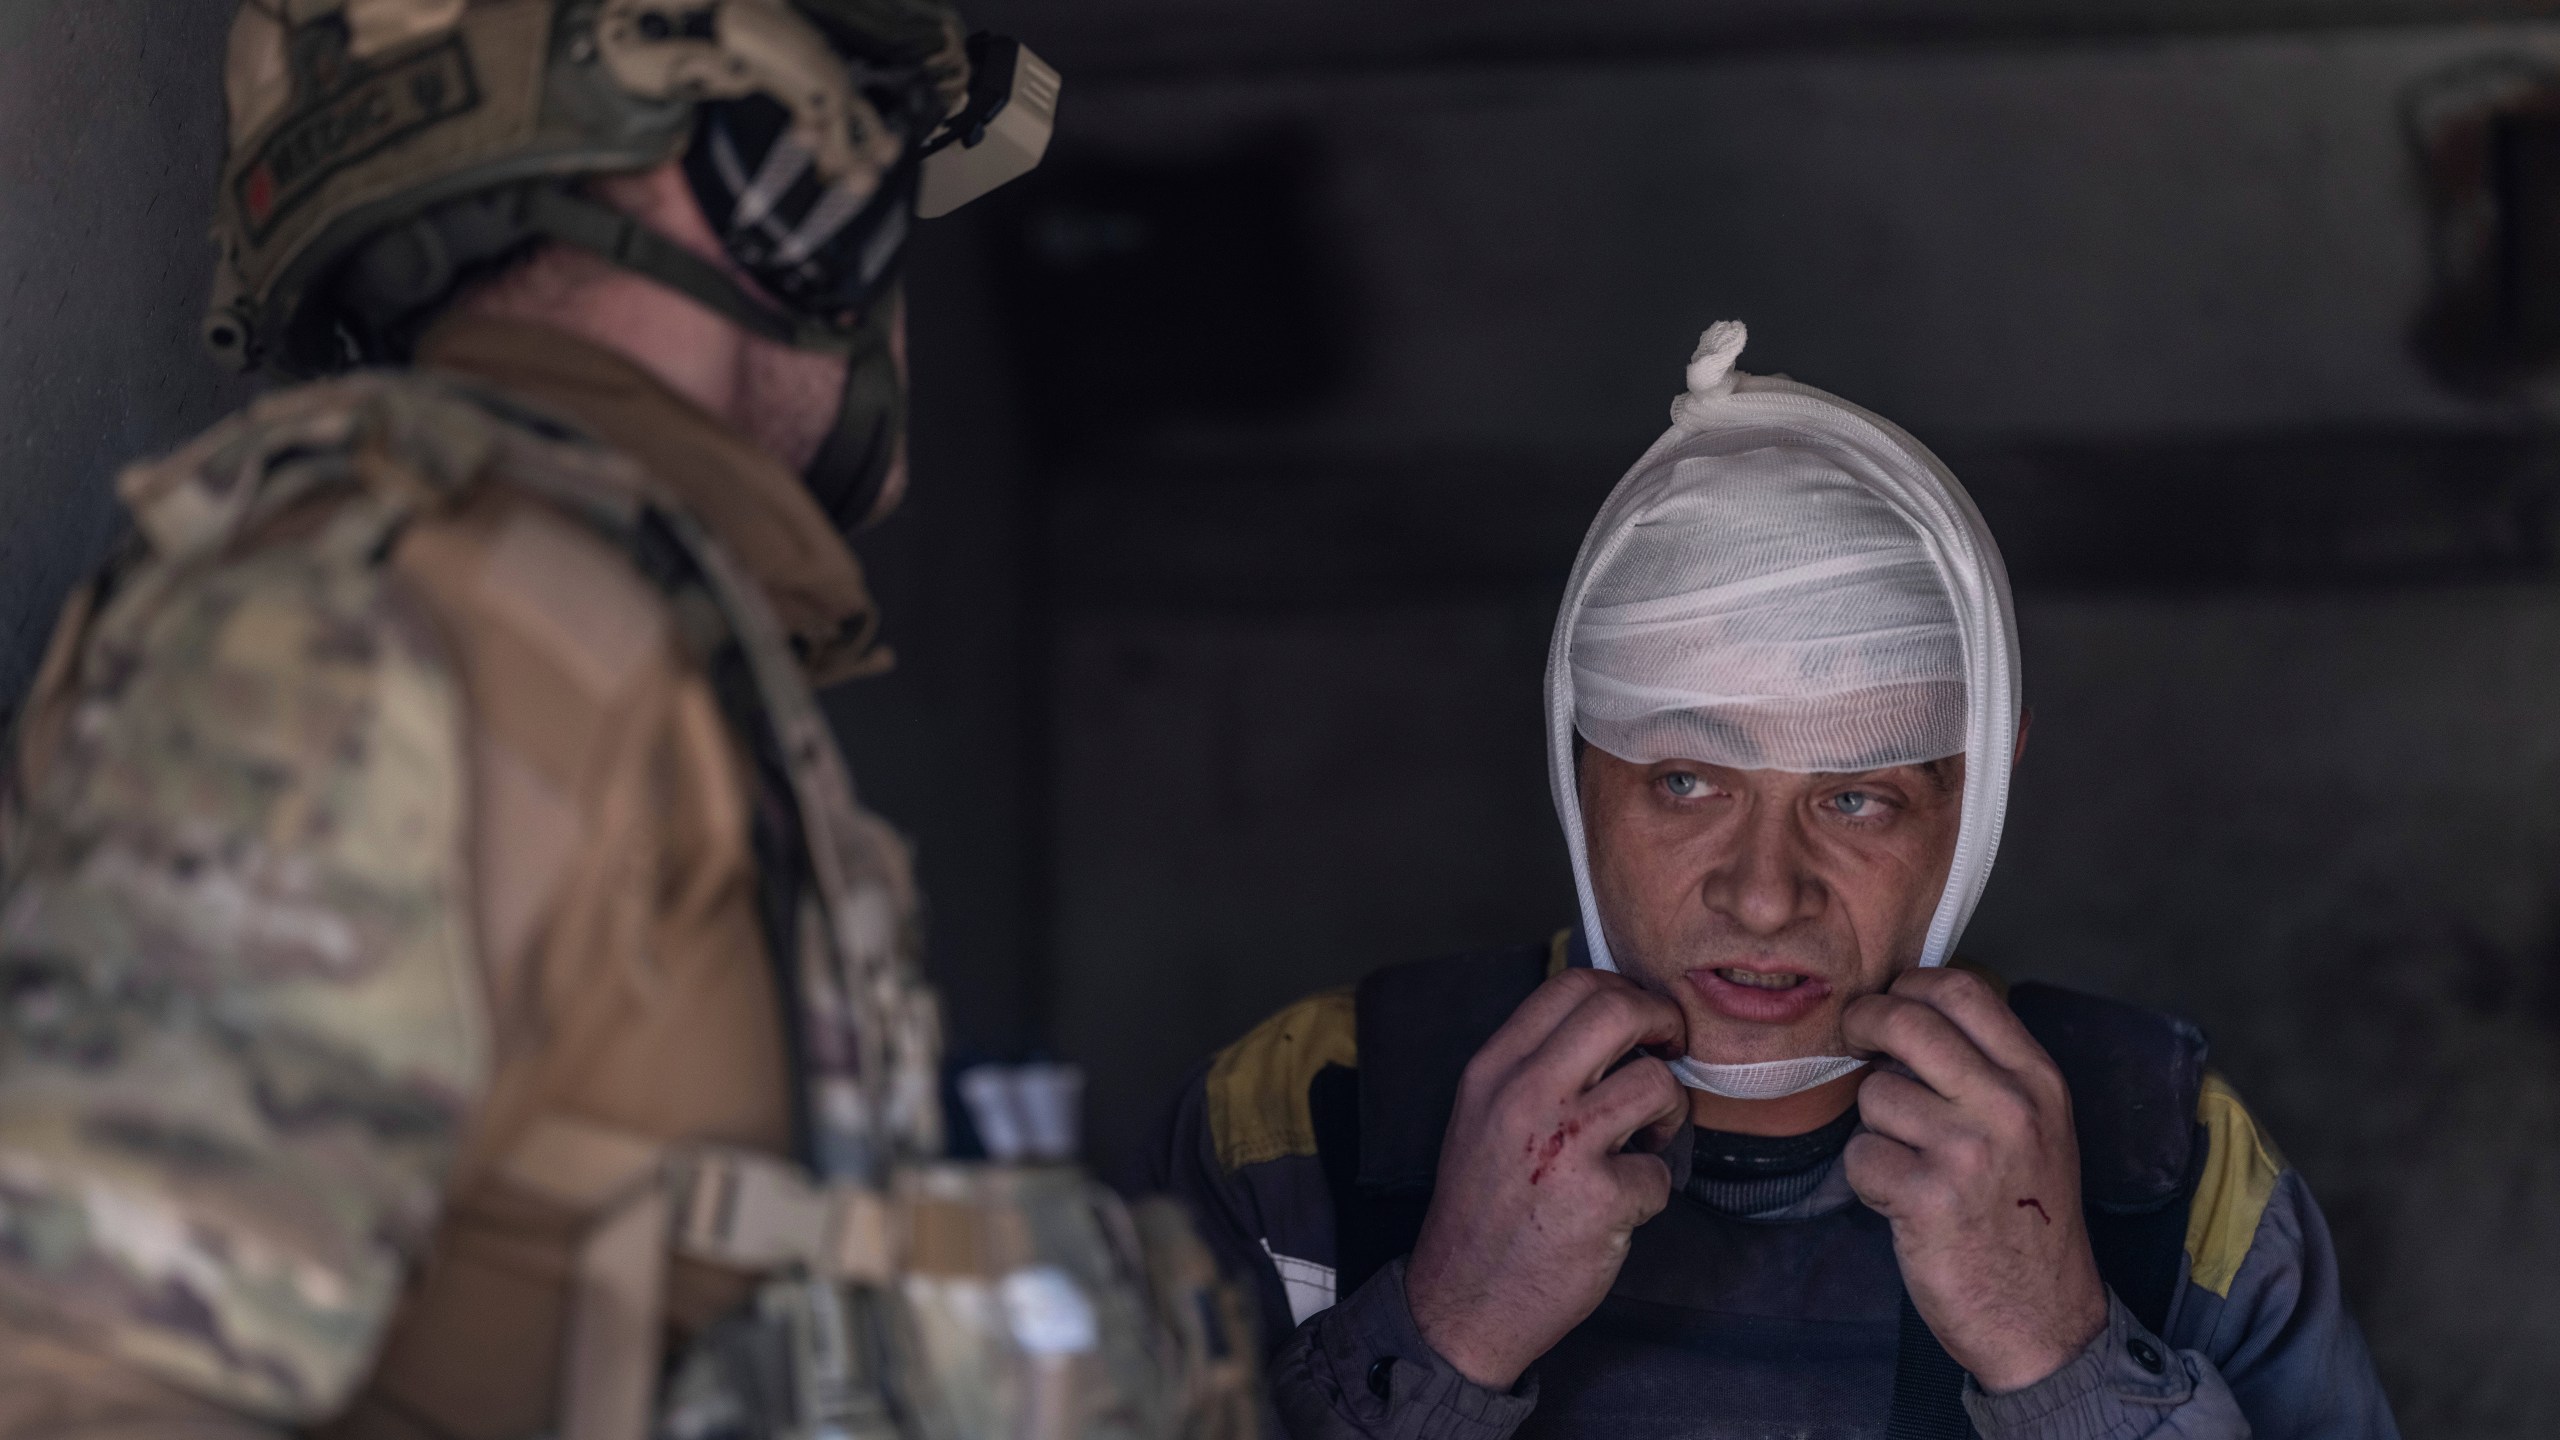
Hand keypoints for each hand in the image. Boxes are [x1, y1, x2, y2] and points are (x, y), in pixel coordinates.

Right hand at [1405, 969, 1688, 1390]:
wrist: (1462, 1300)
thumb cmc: (1483, 1207)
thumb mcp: (1484, 1115)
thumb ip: (1533, 1066)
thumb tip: (1611, 1022)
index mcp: (1492, 1070)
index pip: (1570, 986)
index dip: (1624, 991)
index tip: (1642, 1019)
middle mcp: (1523, 1096)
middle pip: (1618, 1011)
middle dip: (1664, 1022)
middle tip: (1672, 1048)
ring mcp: (1562, 1146)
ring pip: (1656, 1084)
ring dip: (1670, 1111)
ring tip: (1647, 1138)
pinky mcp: (1599, 1199)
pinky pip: (1661, 1170)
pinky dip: (1651, 1188)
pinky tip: (1621, 1205)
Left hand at [1841, 968, 2107, 1394]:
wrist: (2045, 1319)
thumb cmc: (2026, 1217)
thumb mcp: (2037, 1127)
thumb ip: (1986, 1069)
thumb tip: (1906, 1010)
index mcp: (2038, 1080)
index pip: (1962, 988)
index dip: (1908, 985)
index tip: (1888, 1001)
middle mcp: (2009, 1106)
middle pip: (1906, 1021)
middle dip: (1863, 1022)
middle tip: (1853, 1037)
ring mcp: (1968, 1151)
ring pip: (1873, 1094)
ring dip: (1874, 1127)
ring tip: (1909, 1162)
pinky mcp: (1928, 1198)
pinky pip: (1860, 1156)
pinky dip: (1869, 1178)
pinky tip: (1901, 1202)